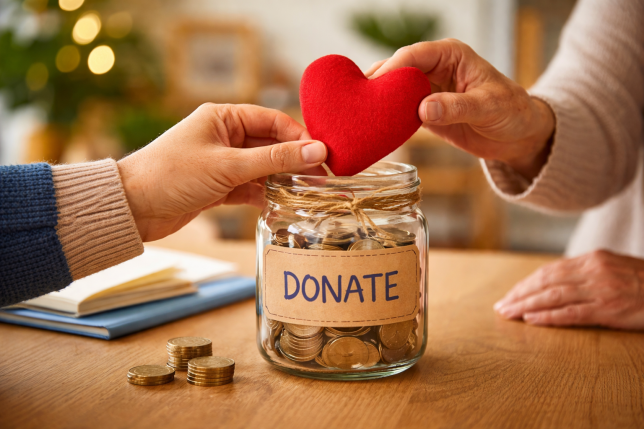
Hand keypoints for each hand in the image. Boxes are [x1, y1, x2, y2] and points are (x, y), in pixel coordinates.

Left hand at [117, 103, 326, 241]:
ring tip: (308, 193)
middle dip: (295, 161)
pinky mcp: (218, 187)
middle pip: (270, 145)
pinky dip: (265, 196)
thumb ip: (274, 159)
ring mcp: (222, 163)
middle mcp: (224, 137)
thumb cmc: (172, 175)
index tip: (323, 155)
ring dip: (282, 180)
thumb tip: (316, 151)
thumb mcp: (228, 165)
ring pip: (262, 168)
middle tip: (322, 178)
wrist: (132, 208)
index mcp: (223, 117)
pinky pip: (250, 188)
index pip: (272, 121)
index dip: (299, 137)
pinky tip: (282, 205)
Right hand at [366, 39, 555, 179]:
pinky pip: (398, 113)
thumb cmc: (511, 112)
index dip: (391, 69)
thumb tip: (422, 109)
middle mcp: (434, 67)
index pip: (412, 55)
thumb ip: (455, 107)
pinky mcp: (422, 111)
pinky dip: (386, 120)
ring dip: (377, 104)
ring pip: (392, 92)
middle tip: (356, 103)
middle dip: (376, 85)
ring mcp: (426, 90)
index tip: (373, 86)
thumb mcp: (488, 107)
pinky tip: (373, 131)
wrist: (518, 135)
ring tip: (358, 118)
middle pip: (395, 71)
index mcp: (449, 54)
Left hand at [494, 250, 643, 329]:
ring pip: (553, 296)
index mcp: (593, 259)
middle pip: (546, 281)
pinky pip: (572, 314)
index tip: (511, 294)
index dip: (527, 283)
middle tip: (501, 306)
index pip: (550, 270)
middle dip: (520, 294)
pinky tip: (531, 321)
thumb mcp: (615, 268)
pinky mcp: (609, 309)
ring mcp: (601, 290)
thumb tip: (558, 282)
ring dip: (526, 305)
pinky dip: (548, 317)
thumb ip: (588, 273)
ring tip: (508, 314)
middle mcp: (594, 271)